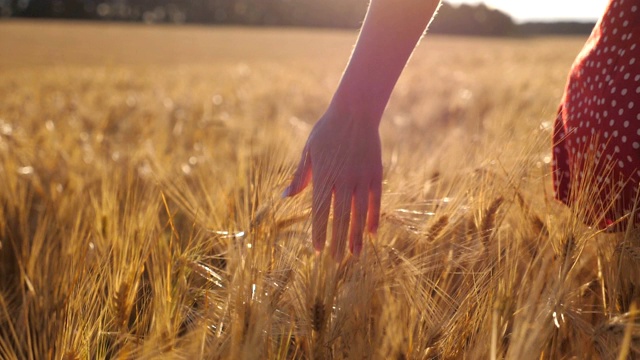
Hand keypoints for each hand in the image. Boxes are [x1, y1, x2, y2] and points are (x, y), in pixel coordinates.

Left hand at [283, 107, 381, 260]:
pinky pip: (375, 201)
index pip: (320, 211)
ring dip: (356, 236)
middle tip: (336, 261)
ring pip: (359, 214)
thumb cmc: (327, 130)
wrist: (355, 111)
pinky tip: (371, 233)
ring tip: (354, 256)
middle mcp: (342, 180)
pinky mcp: (375, 173)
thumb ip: (300, 176)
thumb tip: (284, 197)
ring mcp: (360, 178)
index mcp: (323, 176)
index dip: (319, 232)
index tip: (318, 250)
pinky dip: (373, 218)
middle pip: (339, 218)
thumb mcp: (309, 151)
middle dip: (337, 241)